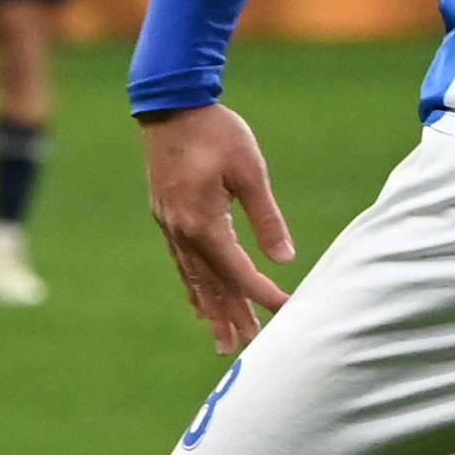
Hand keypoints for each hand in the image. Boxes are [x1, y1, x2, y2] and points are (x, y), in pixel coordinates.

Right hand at [141, 103, 296, 351]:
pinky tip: (198, 301)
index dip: (263, 295)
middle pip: (213, 285)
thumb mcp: (250, 171)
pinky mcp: (166, 216)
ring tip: (221, 340)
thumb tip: (284, 258)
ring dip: (210, 310)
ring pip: (194, 279)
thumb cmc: (215, 132)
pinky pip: (181, 263)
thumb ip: (266, 218)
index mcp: (204, 223)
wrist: (170, 105)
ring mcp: (170, 226)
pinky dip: (193, 286)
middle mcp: (183, 232)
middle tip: (249, 349)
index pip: (239, 272)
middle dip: (233, 317)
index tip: (287, 312)